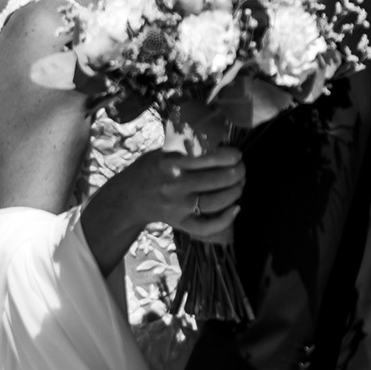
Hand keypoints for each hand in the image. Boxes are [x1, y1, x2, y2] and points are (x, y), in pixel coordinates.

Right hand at [122, 142, 244, 241]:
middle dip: (238, 172)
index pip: (209, 158)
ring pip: (217, 201)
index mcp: (171, 163)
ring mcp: (178, 206)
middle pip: (218, 179)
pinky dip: (225, 219)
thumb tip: (219, 143)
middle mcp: (175, 185)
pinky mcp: (180, 223)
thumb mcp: (162, 152)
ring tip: (241, 184)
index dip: (230, 156)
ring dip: (236, 191)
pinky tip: (236, 208)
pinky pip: (206, 226)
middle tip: (242, 168)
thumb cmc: (150, 170)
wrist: (129, 198)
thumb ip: (185, 148)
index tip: (237, 155)